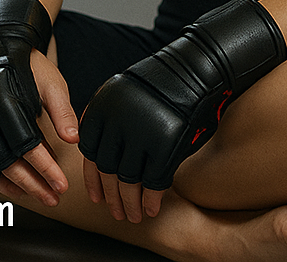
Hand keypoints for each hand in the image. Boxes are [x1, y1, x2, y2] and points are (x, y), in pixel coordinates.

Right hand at [0, 0, 72, 195]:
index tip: (62, 185)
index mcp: (3, 99)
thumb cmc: (28, 64)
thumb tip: (75, 140)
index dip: (45, 168)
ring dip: (15, 187)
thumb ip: (62, 110)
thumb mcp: (51, 81)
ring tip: (39, 196)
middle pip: (7, 161)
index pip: (26, 144)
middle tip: (54, 197)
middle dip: (33, 184)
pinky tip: (13, 188)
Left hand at [78, 0, 285, 219]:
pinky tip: (153, 208)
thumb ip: (110, 123)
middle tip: (117, 212)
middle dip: (112, 196)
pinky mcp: (166, 145)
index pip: (89, 151)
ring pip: (129, 180)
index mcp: (103, 105)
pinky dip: (152, 199)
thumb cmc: (163, 86)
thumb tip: (99, 161)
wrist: (197, 70)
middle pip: (108, 168)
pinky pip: (154, 181)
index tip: (97, 197)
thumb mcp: (125, 95)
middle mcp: (117, 120)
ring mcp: (141, 133)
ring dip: (130, 203)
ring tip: (134, 216)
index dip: (92, 179)